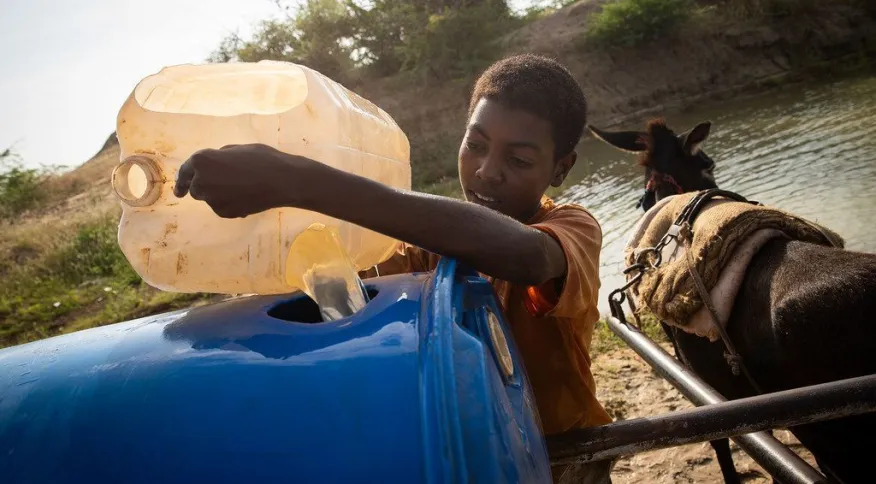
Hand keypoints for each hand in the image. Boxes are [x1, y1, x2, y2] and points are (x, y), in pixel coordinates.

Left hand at [173, 144, 315, 217]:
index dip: (182, 179)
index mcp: (202, 161)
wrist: (281, 181)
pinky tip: (246, 197)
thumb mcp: (236, 149)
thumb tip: (211, 167)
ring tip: (240, 188)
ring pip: (209, 199)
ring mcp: (212, 199)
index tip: (180, 188)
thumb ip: (218, 158)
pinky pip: (222, 208)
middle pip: (196, 188)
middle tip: (222, 183)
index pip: (186, 171)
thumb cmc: (262, 158)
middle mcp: (201, 181)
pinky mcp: (224, 213)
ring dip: (218, 195)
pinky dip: (229, 204)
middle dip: (204, 186)